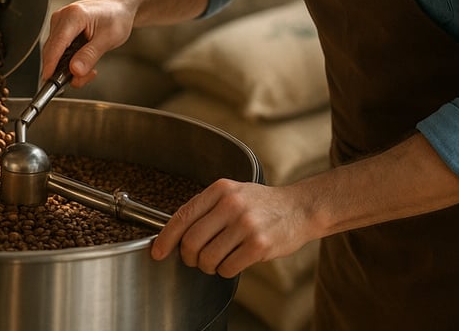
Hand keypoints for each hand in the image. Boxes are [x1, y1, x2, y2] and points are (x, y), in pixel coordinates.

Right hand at [39, 0, 135, 86]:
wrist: (119, 8)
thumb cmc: (116, 18)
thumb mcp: (108, 39)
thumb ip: (90, 56)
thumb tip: (75, 70)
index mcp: (73, 16)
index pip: (56, 44)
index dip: (51, 64)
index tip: (49, 80)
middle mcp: (62, 17)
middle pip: (52, 51)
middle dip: (65, 70)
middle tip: (83, 78)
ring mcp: (59, 22)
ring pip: (55, 53)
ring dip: (69, 67)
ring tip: (90, 69)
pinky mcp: (60, 29)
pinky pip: (59, 50)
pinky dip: (70, 61)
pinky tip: (84, 62)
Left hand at [150, 179, 311, 277]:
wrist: (300, 208)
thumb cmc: (262, 204)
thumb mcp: (233, 193)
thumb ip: (207, 207)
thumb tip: (175, 233)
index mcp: (221, 189)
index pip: (183, 216)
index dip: (166, 237)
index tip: (158, 252)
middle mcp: (232, 205)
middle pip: (191, 242)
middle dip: (189, 257)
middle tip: (196, 259)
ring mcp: (246, 225)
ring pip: (208, 259)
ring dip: (208, 266)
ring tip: (219, 259)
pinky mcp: (259, 245)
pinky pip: (227, 268)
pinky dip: (225, 270)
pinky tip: (234, 261)